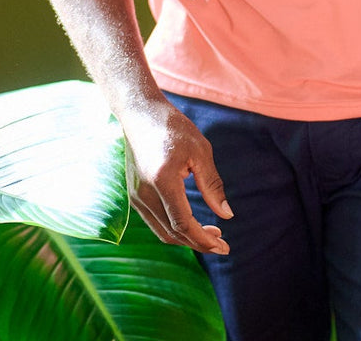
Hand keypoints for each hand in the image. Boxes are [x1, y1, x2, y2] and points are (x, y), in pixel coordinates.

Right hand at [119, 96, 232, 252]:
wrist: (140, 114)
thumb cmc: (173, 128)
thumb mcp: (200, 151)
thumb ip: (212, 185)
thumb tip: (227, 215)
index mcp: (162, 181)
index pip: (182, 223)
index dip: (203, 239)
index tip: (223, 246)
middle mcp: (144, 194)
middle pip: (171, 233)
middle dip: (198, 243)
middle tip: (222, 245)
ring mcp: (135, 197)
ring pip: (161, 231)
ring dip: (186, 238)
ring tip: (211, 235)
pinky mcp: (134, 195)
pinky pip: (155, 221)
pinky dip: (173, 229)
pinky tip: (191, 224)